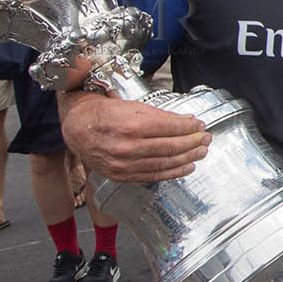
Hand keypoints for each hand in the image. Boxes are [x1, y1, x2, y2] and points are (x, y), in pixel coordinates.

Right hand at [59, 92, 210, 182]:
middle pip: (170, 146)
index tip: (200, 125)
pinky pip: (154, 175)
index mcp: (130, 124)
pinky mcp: (122, 175)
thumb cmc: (103, 113)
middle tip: (206, 138)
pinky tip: (187, 167)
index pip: (170, 127)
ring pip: (165, 162)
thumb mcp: (132, 106)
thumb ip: (161, 115)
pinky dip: (174, 172)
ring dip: (188, 158)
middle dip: (193, 142)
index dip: (190, 127)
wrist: (76, 128)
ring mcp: (124, 163)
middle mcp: (127, 146)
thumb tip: (187, 120)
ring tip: (201, 152)